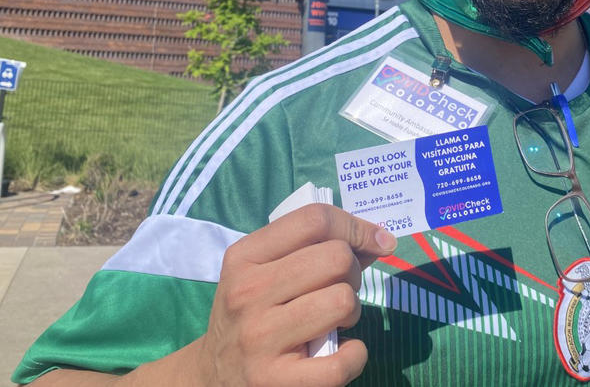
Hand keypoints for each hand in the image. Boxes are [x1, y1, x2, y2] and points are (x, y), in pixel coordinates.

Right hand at [197, 203, 396, 385]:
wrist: (211, 377)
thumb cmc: (251, 314)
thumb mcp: (263, 272)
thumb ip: (312, 249)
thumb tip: (378, 240)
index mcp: (245, 257)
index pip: (314, 219)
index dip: (355, 227)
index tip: (375, 241)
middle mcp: (248, 292)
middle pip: (336, 258)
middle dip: (353, 272)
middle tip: (340, 289)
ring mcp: (259, 338)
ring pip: (342, 301)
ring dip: (352, 310)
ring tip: (334, 320)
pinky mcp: (275, 381)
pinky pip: (340, 362)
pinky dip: (356, 355)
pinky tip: (343, 352)